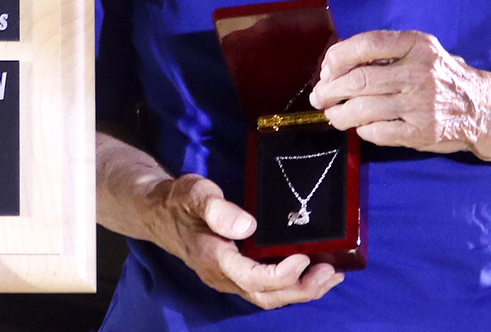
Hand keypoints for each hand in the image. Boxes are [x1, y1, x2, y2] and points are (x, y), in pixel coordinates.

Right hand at [146, 173, 342, 308]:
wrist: (159, 213)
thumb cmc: (178, 201)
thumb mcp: (194, 193)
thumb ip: (217, 209)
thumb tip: (247, 226)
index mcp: (214, 259)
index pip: (253, 278)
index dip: (282, 274)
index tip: (304, 257)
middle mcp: (223, 277)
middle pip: (267, 296)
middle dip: (302, 289)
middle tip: (331, 272)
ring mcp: (229, 279)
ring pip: (269, 297)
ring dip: (301, 291)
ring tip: (330, 276)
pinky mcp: (235, 274)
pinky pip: (266, 288)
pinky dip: (290, 284)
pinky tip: (308, 272)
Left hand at [309, 29, 490, 153]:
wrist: (485, 109)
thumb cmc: (441, 76)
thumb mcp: (420, 51)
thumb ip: (384, 53)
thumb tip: (335, 64)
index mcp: (416, 45)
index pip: (366, 44)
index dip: (337, 57)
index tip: (326, 70)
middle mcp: (420, 72)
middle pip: (359, 80)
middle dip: (330, 90)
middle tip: (319, 97)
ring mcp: (422, 104)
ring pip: (364, 109)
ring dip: (339, 114)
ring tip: (332, 115)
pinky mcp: (424, 132)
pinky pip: (379, 132)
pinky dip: (363, 130)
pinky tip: (360, 127)